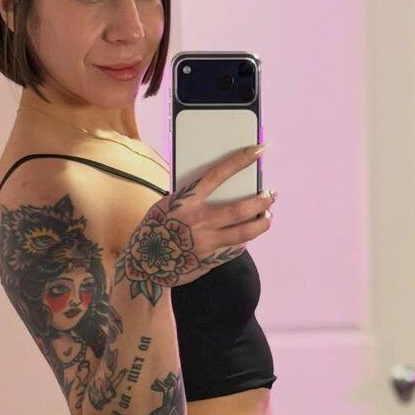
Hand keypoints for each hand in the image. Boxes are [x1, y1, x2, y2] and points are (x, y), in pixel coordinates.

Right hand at [114, 143, 275, 304]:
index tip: (259, 149)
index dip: (240, 160)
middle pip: (240, 209)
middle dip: (261, 201)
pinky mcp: (210, 260)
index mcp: (186, 200)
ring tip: (268, 216)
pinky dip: (246, 240)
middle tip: (271, 195)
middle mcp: (198, 221)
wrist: (144, 264)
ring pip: (245, 232)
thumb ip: (192, 196)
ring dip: (262, 223)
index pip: (218, 174)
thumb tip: (220, 186)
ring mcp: (206, 242)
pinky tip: (250, 234)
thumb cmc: (156, 227)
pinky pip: (236, 248)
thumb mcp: (169, 204)